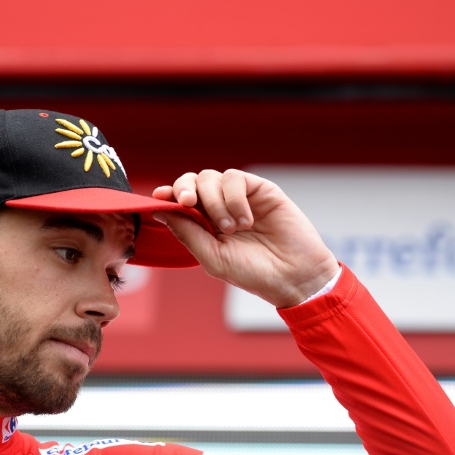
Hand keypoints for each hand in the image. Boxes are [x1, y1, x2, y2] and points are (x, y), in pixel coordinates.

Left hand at [152, 169, 338, 307]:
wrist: (294, 276)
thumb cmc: (253, 273)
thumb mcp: (212, 257)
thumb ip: (187, 232)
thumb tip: (160, 210)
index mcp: (203, 224)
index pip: (179, 200)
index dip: (168, 194)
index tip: (160, 196)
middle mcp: (219, 207)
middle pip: (192, 181)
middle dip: (184, 188)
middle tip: (188, 203)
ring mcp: (239, 197)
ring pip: (211, 177)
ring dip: (215, 201)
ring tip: (232, 228)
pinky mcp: (260, 189)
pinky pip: (235, 178)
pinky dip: (234, 198)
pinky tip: (245, 220)